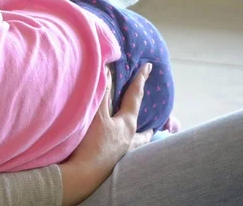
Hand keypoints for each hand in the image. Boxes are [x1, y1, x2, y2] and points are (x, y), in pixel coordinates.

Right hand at [59, 63, 153, 205]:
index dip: (140, 80)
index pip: (135, 97)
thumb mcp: (96, 114)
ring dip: (143, 137)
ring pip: (138, 142)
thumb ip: (102, 93)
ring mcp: (123, 152)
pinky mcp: (114, 162)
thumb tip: (107, 71)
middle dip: (150, 120)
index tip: (148, 68)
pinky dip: (130, 147)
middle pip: (143, 126)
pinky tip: (124, 150)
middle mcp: (129, 138)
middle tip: (158, 120)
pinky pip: (127, 152)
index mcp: (127, 123)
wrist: (85, 174)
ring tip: (146, 135)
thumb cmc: (92, 143)